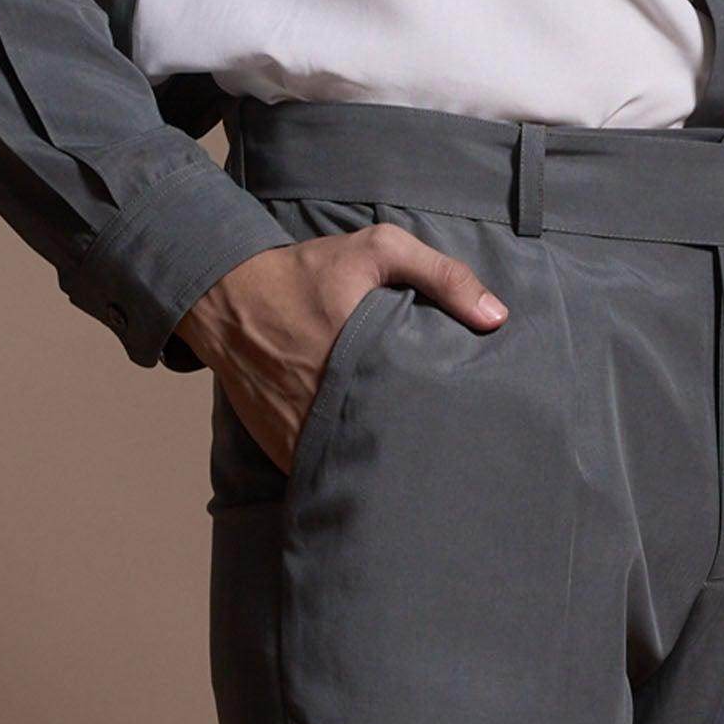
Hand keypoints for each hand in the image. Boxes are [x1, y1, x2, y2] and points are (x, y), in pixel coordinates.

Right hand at [180, 227, 506, 469]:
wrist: (226, 295)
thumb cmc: (307, 272)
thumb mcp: (378, 250)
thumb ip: (442, 276)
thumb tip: (496, 318)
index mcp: (361, 357)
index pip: (419, 411)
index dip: (447, 425)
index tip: (473, 430)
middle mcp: (328, 404)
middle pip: (390, 451)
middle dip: (421, 457)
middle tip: (453, 460)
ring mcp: (300, 432)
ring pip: (354, 470)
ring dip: (381, 470)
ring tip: (416, 472)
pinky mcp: (280, 447)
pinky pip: (320, 473)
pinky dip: (343, 473)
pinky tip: (368, 470)